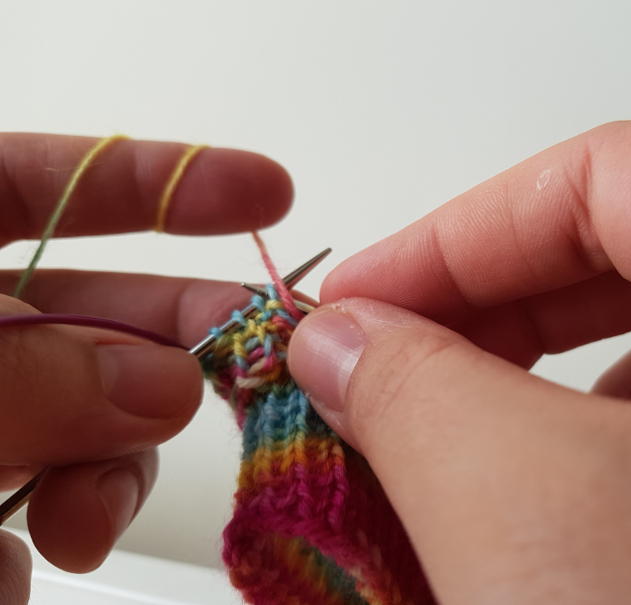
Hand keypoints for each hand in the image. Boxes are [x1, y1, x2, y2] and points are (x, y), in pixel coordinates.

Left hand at [0, 134, 292, 602]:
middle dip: (178, 346)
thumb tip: (152, 384)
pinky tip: (13, 567)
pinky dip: (50, 533)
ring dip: (106, 477)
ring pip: (88, 426)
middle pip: (101, 317)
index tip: (265, 191)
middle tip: (247, 369)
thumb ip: (21, 375)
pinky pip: (41, 505)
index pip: (44, 183)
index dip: (160, 178)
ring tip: (75, 531)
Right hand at [288, 111, 630, 603]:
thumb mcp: (559, 513)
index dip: (457, 239)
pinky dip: (590, 476)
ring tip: (433, 463)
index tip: (353, 299)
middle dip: (485, 327)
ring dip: (529, 414)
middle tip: (375, 374)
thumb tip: (341, 341)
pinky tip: (523, 522)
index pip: (615, 179)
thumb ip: (427, 400)